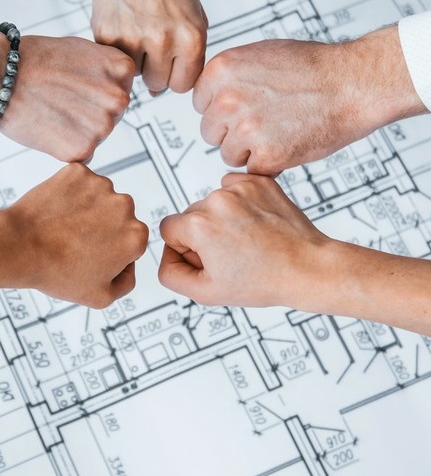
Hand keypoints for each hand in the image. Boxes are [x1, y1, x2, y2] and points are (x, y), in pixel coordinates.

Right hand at [0, 34, 134, 162]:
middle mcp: (118, 98)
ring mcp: (102, 126)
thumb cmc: (36, 58)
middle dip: (90, 111)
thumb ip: (106, 70)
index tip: (76, 83)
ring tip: (53, 111)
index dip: (96, 88)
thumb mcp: (83, 49)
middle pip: (112, 114)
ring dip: (78, 129)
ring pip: (98, 135)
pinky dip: (66, 145)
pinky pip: (82, 153)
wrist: (0, 76)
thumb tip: (118, 89)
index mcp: (122, 70)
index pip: (121, 88)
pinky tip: (49, 126)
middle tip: (61, 100)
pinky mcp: (82, 149)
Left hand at [7, 164, 148, 307]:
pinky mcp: (78, 172)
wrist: (20, 246)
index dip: (111, 250)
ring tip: (62, 227)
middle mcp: (124, 205)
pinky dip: (69, 192)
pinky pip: (78, 181)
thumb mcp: (100, 297)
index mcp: (135, 236)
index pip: (130, 240)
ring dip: (86, 208)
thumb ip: (126, 282)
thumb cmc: (56, 272)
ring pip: (98, 196)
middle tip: (75, 241)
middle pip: (117, 215)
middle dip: (102, 226)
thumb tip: (128, 266)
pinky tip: (56, 211)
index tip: (92, 254)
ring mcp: (100, 185)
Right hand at [92, 0, 207, 93]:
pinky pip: (113, 58)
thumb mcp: (193, 14)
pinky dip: (117, 47)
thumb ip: (186, 55)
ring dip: (135, 58)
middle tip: (152, 42)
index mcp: (191, 37)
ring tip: (137, 30)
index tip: (171, 61)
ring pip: (134, 74)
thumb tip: (157, 92)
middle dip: (155, 68)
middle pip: (158, 83)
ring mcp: (131, 38)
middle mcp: (162, 40)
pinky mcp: (105, 33)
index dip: (176, 74)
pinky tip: (122, 25)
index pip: (183, 84)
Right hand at [158, 173, 328, 307]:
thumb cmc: (264, 281)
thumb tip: (167, 254)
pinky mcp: (258, 182)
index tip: (209, 261)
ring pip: (213, 203)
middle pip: (191, 215)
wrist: (309, 268)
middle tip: (233, 255)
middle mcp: (215, 201)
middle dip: (205, 234)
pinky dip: (240, 204)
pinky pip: (233, 187)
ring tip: (248, 241)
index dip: (186, 250)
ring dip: (223, 219)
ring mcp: (239, 188)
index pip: (170, 230)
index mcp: (198, 225)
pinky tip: (255, 223)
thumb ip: (171, 274)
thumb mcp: (206, 293)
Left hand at [192, 27, 423, 174]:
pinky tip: (288, 143)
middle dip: (232, 131)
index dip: (223, 109)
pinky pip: (252, 170)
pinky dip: (270, 163)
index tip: (245, 107)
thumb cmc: (313, 67)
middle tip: (264, 121)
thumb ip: (229, 76)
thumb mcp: (258, 54)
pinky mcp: (266, 155)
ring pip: (228, 153)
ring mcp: (245, 128)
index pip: (200, 103)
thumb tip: (209, 95)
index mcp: (220, 71)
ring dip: (249, 149)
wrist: (352, 83)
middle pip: (210, 131)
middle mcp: (226, 99)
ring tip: (278, 131)